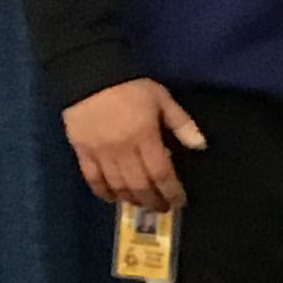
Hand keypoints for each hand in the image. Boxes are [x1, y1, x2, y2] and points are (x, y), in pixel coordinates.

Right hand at [63, 78, 205, 209]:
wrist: (90, 74)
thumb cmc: (130, 87)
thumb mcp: (162, 99)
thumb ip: (181, 123)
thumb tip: (201, 146)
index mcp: (145, 136)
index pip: (162, 173)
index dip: (172, 191)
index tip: (179, 201)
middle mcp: (123, 150)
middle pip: (140, 185)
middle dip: (153, 200)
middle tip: (162, 208)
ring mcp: (100, 153)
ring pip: (117, 186)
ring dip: (131, 199)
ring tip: (142, 204)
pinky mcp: (82, 151)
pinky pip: (92, 179)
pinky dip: (103, 192)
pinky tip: (113, 198)